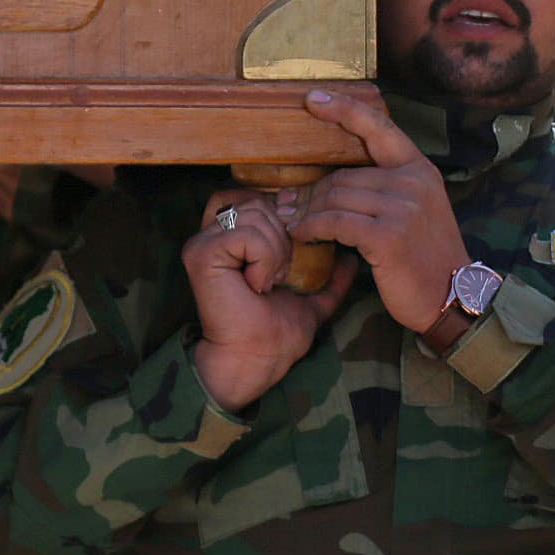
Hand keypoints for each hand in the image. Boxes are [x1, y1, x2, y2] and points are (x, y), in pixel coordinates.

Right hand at [185, 191, 359, 412]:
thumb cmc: (276, 334)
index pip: (257, 195)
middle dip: (285, 234)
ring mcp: (203, 242)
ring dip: (278, 250)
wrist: (257, 359)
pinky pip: (248, 235)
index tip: (294, 253)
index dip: (284, 216)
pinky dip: (266, 259)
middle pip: (260, 200)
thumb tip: (352, 259)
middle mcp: (211, 234)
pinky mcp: (202, 255)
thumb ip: (330, 278)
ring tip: (271, 280)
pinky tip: (259, 285)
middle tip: (282, 273)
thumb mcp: (312, 299)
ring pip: (257, 214)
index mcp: (231, 237)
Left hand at [286, 90, 469, 332]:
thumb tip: (332, 180)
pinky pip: (335, 223)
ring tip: (289, 220)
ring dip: (306, 211)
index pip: (380, 128)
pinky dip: (312, 228)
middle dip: (310, 190)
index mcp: (420, 170)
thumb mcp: (416, 212)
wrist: (452, 298)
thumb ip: (386, 189)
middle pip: (344, 174)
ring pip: (336, 197)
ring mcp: (402, 209)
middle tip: (285, 203)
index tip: (312, 99)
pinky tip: (300, 234)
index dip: (345, 110)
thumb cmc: (426, 257)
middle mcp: (413, 183)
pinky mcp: (387, 236)